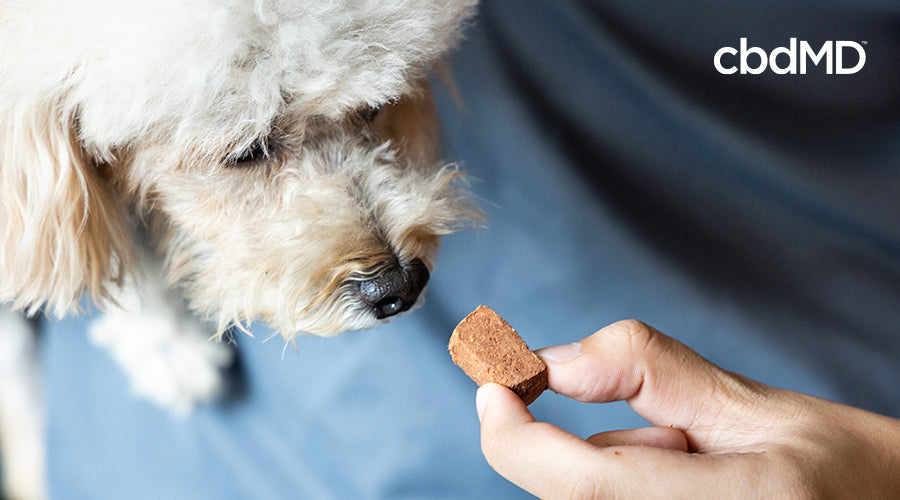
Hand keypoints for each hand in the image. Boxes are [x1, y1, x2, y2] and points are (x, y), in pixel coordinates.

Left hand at [476, 320, 899, 498]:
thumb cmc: (834, 465)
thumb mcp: (746, 401)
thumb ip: (643, 370)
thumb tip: (546, 360)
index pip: (579, 485)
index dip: (515, 436)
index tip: (492, 384)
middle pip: (568, 494)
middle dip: (576, 448)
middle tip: (670, 435)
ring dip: (610, 473)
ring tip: (695, 467)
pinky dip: (621, 489)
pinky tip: (687, 487)